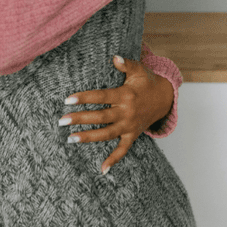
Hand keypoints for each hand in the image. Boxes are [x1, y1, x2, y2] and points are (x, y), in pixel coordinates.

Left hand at [60, 55, 174, 173]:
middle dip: (80, 119)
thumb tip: (114, 57)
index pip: (101, 97)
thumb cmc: (147, 82)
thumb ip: (126, 63)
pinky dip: (113, 160)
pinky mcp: (132, 135)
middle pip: (100, 117)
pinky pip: (123, 150)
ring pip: (107, 134)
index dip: (84, 98)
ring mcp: (129, 126)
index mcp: (125, 95)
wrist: (164, 98)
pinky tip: (101, 169)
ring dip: (89, 138)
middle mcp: (127, 112)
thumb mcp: (139, 70)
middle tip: (62, 121)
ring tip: (70, 139)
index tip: (68, 100)